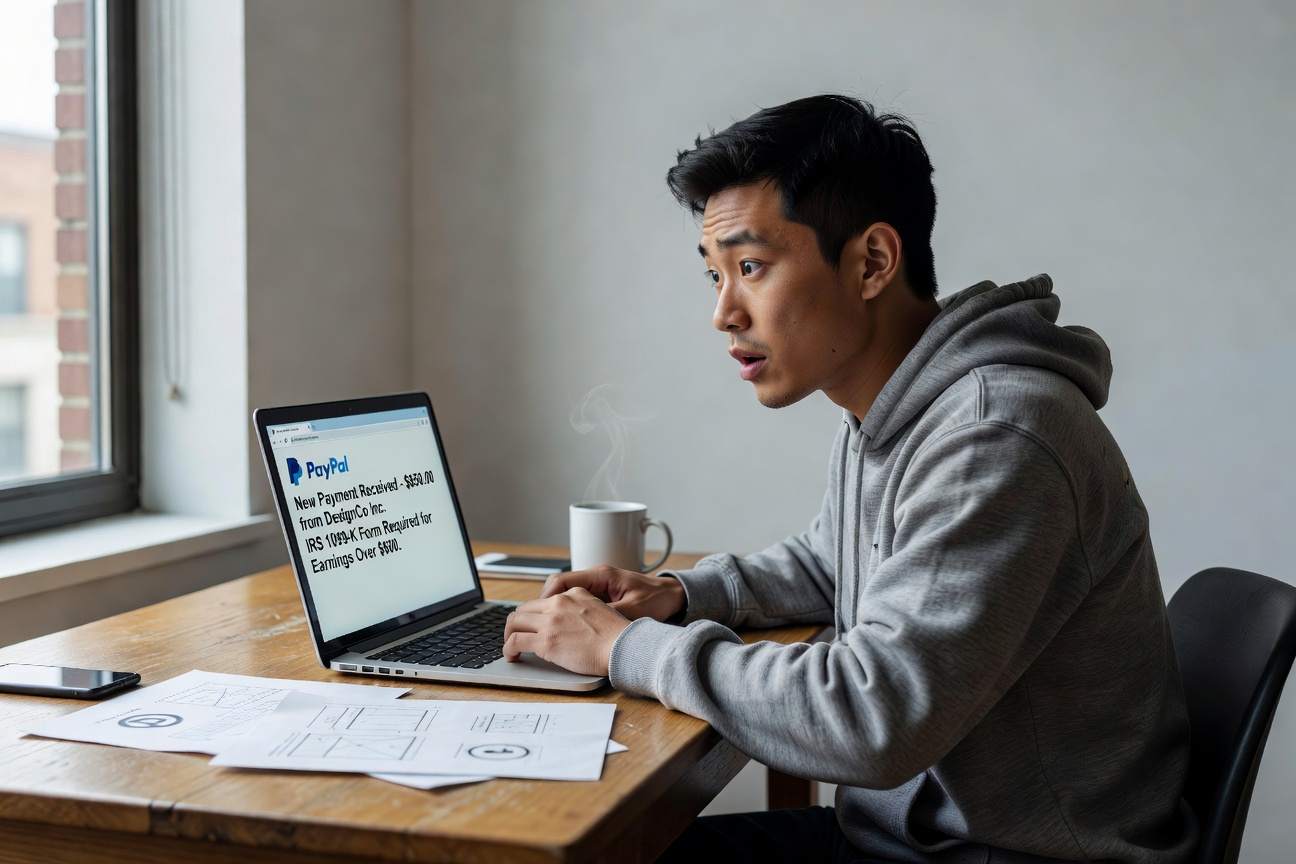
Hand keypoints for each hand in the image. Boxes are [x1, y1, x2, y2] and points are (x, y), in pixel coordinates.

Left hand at [502, 588, 629, 676]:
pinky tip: (511, 656)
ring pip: (514, 623)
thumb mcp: (600, 608)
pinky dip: (508, 648)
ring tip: (511, 647)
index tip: (531, 625)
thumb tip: (571, 622)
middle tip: (516, 635)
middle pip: (524, 609)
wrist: (623, 646)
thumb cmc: (617, 635)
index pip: (542, 601)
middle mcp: (558, 603)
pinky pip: (515, 641)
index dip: (533, 615)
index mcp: (572, 594)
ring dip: (509, 635)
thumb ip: (582, 609)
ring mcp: (550, 621)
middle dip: (517, 623)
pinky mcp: (546, 641)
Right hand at [541, 565, 686, 622]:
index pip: (562, 580)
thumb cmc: (656, 600)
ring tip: (547, 629)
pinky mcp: (602, 596)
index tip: (538, 614)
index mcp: (601, 575)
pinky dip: (567, 614)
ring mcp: (598, 586)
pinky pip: (576, 602)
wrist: (673, 596)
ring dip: (555, 610)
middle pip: (558, 587)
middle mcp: (596, 578)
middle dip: (544, 605)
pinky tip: (566, 629)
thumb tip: (586, 625)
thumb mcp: (633, 610)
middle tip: (535, 625)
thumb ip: (609, 614)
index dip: (546, 597)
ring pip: (565, 595)